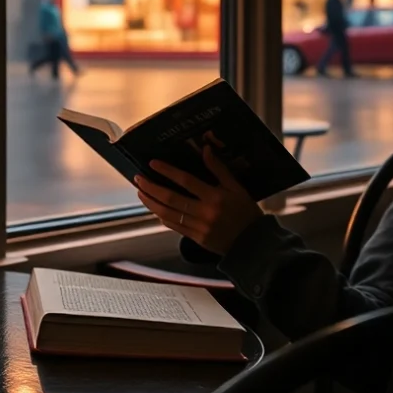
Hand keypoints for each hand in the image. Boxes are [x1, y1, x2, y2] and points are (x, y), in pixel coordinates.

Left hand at [135, 145, 261, 255]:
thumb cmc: (246, 212)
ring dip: (151, 202)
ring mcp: (198, 227)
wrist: (254, 243)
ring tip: (141, 192)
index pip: (186, 181)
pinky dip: (162, 216)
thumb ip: (219, 169)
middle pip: (171, 198)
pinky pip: (173, 226)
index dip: (168, 171)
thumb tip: (205, 149)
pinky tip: (154, 208)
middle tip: (139, 179)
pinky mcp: (195, 238)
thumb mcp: (237, 188)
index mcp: (215, 197)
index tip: (153, 163)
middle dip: (151, 187)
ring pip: (168, 213)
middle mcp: (205, 212)